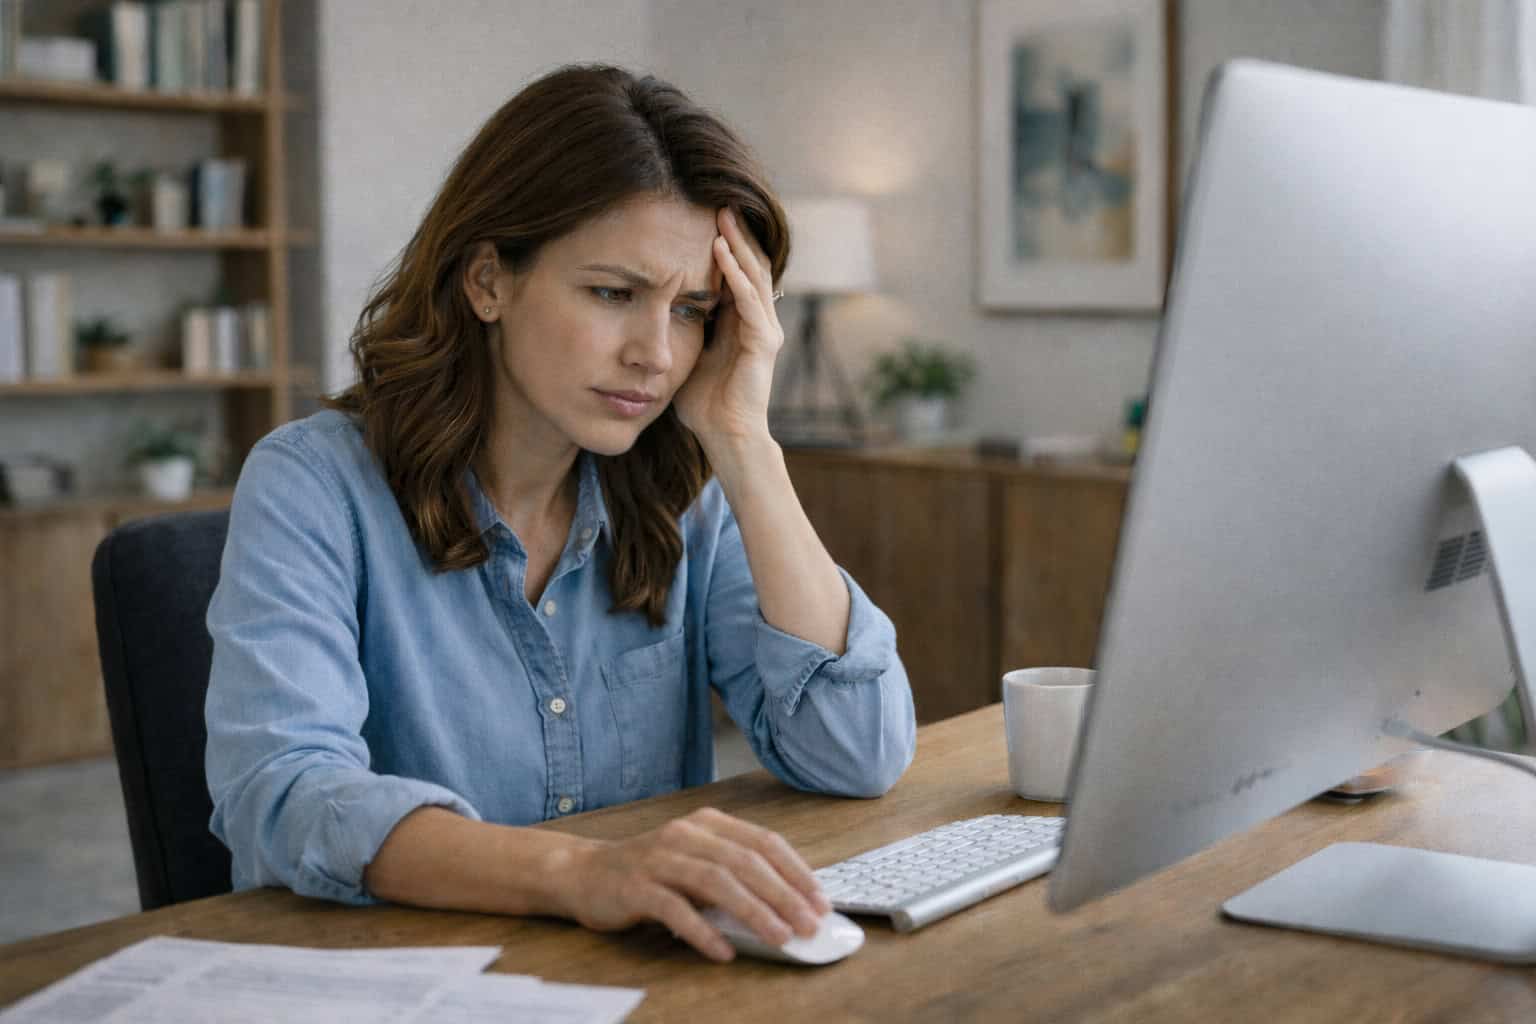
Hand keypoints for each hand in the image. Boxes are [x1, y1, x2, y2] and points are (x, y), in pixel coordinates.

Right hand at [556, 806, 830, 962]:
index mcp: (708, 823)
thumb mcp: (694, 862)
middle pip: (745, 862)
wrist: (583, 873)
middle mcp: (686, 834)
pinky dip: (703, 931)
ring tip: (780, 938)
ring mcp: (659, 858)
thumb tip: (786, 908)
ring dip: (753, 911)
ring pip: (716, 882)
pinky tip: (724, 952)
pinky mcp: (636, 887)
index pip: (763, 842)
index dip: (796, 871)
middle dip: (783, 895)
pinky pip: (675, 909)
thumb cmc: (649, 872)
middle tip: (809, 924)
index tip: (820, 901)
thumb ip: (732, 875)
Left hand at [672, 208, 784, 450]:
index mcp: (742, 324)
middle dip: (736, 234)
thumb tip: (654, 312)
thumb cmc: (705, 406)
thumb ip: (683, 332)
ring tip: (722, 216)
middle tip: (720, 203)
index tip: (706, 217)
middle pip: (752, 265)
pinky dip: (736, 275)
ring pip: (754, 275)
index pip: (738, 273)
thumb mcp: (688, 357)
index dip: (727, 245)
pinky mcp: (763, 344)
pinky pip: (749, 300)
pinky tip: (720, 252)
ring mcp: (765, 331)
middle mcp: (759, 322)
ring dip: (737, 244)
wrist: (726, 437)